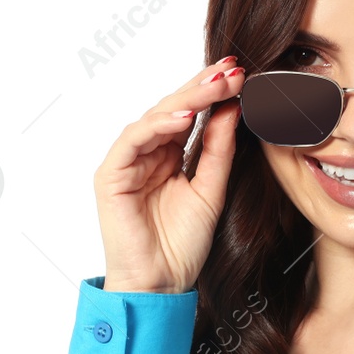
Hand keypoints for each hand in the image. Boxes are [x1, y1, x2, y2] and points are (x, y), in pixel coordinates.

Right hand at [95, 57, 246, 293]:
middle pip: (175, 108)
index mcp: (170, 155)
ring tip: (216, 86)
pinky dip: (158, 125)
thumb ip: (219, 151)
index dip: (214, 93)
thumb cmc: (183, 244)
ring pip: (155, 117)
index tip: (242, 74)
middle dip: (204, 86)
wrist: (162, 284)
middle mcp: (147, 153)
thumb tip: (232, 109)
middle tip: (232, 69)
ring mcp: (127, 161)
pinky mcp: (111, 175)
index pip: (192, 114)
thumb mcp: (211, 190)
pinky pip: (133, 140)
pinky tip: (185, 116)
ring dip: (187, 99)